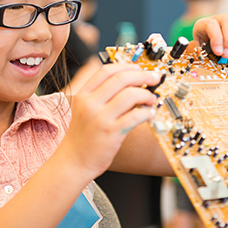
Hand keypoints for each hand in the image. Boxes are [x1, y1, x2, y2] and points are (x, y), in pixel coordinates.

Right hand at [60, 63, 160, 177]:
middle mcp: (91, 104)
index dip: (126, 66)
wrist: (74, 161)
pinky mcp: (112, 133)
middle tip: (153, 79)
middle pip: (121, 79)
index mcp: (83, 95)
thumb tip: (132, 84)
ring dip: (146, 95)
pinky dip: (147, 112)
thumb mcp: (85, 109)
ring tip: (151, 100)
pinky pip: (136, 116)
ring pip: (130, 95)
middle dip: (142, 76)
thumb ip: (102, 95)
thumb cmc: (83, 137)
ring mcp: (101, 118)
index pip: (106, 71)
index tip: (139, 68)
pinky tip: (150, 114)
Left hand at [193, 14, 227, 59]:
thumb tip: (211, 59)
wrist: (209, 41)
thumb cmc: (203, 45)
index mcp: (204, 23)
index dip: (216, 39)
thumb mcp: (198, 49)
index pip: (211, 24)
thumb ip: (203, 52)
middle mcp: (219, 19)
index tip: (218, 53)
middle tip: (227, 55)